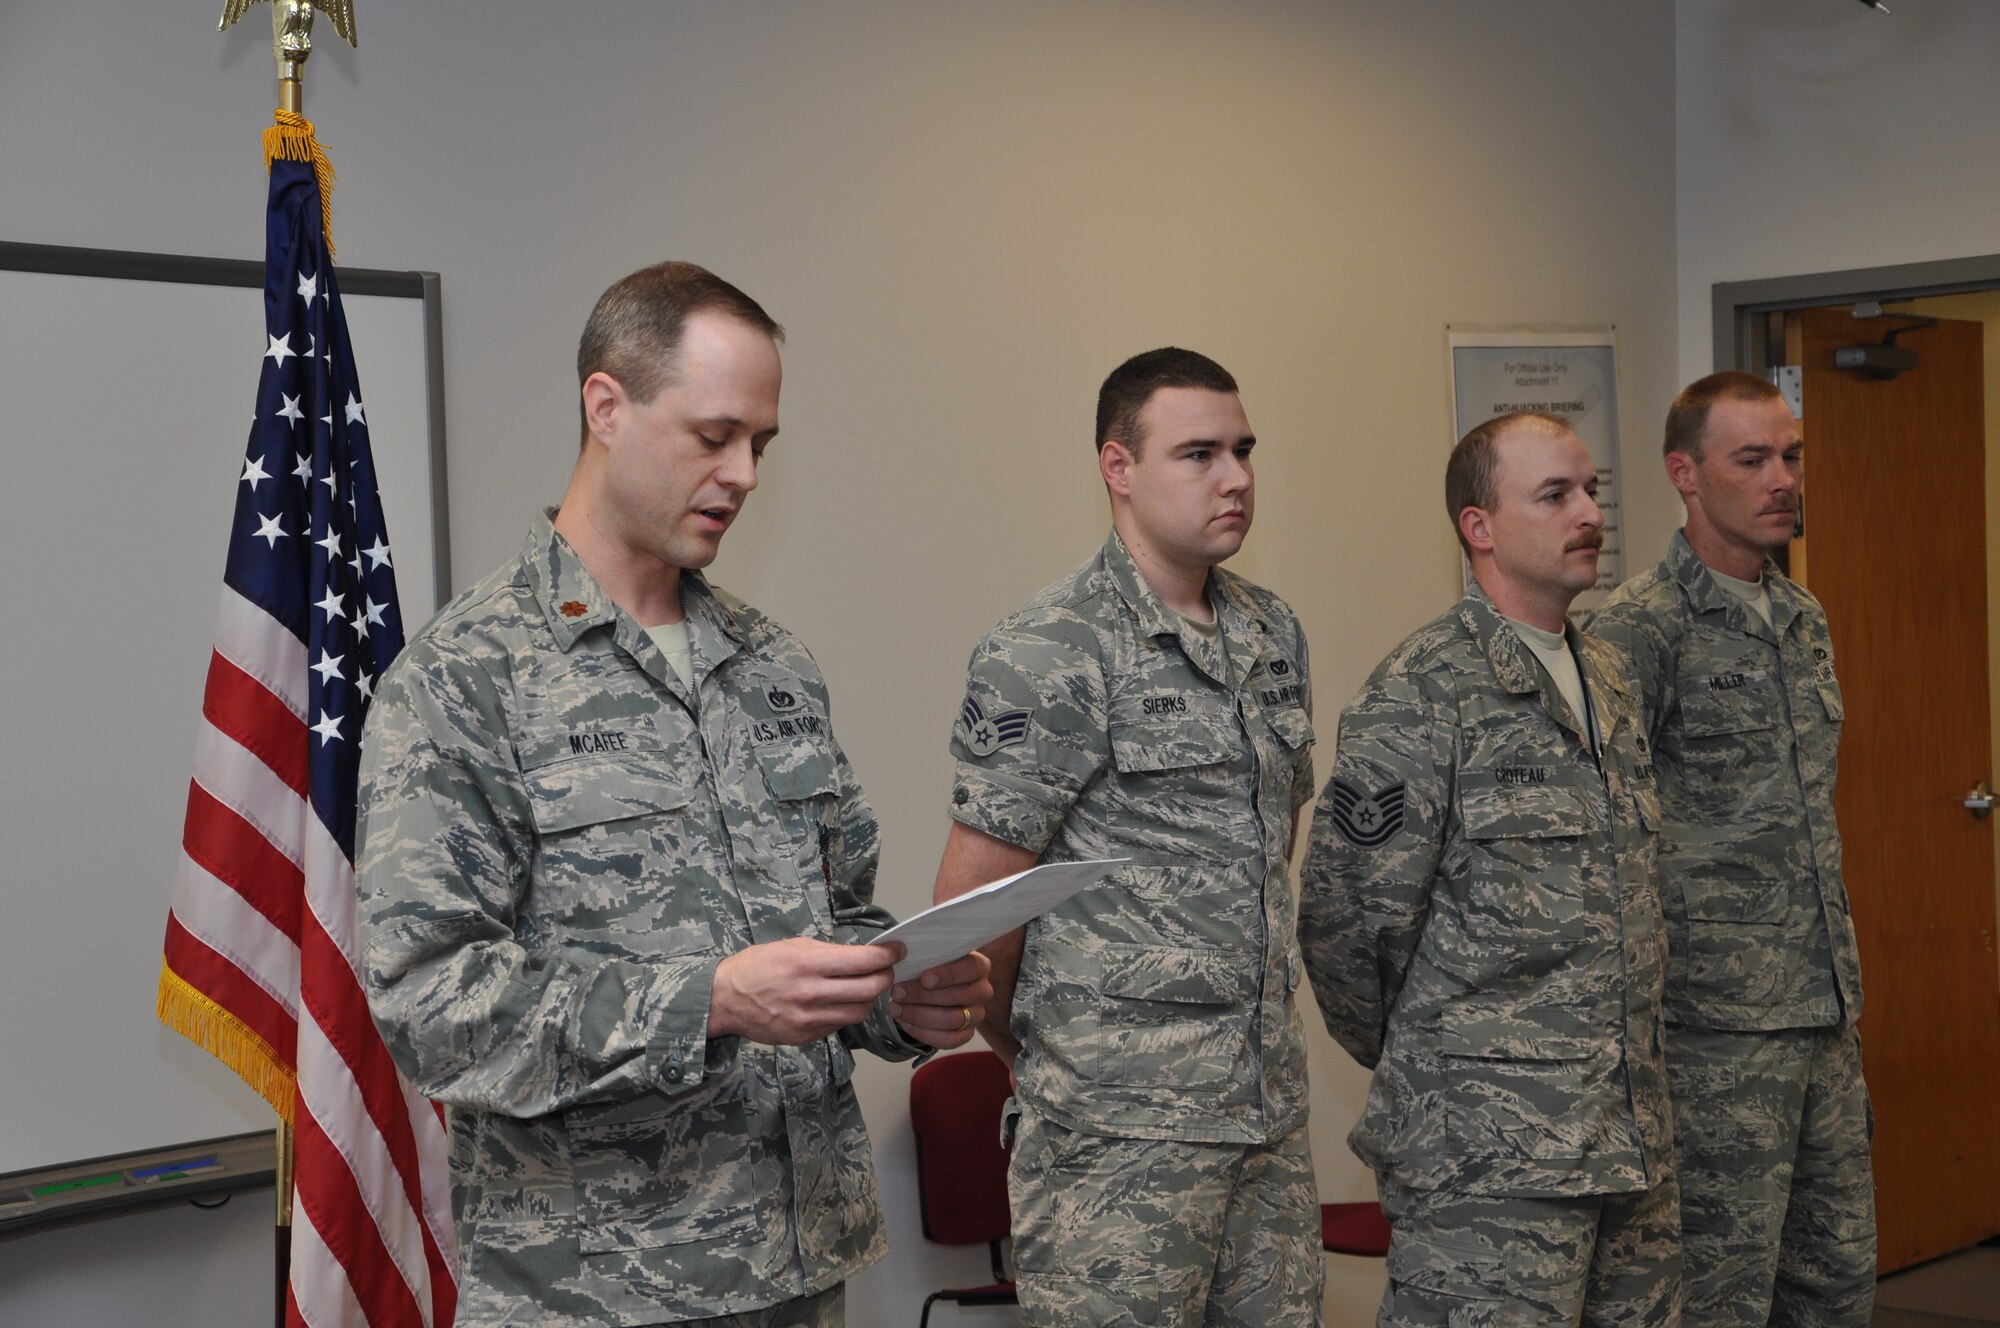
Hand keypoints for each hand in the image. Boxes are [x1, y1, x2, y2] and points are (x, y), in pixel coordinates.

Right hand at [708, 938, 896, 1045]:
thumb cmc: (757, 966)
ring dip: (870, 998)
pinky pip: (839, 1025)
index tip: (898, 949)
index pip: (864, 961)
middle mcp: (812, 993)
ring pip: (860, 1011)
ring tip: (866, 987)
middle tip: (887, 969)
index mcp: (809, 964)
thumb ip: (827, 953)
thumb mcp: (792, 946)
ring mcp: (809, 1019)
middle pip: (870, 989)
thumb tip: (859, 956)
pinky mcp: (806, 1036)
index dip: (888, 955)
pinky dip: (846, 1012)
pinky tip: (840, 1002)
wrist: (725, 1000)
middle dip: (886, 976)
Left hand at [889, 950, 994, 1049]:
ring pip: (953, 1020)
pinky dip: (925, 1033)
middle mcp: (983, 990)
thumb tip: (902, 954)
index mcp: (979, 966)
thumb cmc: (930, 967)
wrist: (931, 988)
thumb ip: (925, 955)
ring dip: (920, 1015)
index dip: (948, 974)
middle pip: (959, 996)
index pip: (971, 968)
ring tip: (897, 1009)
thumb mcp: (930, 956)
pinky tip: (906, 1024)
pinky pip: (949, 1040)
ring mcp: (977, 1014)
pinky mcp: (967, 1034)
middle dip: (924, 996)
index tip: (924, 979)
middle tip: (898, 993)